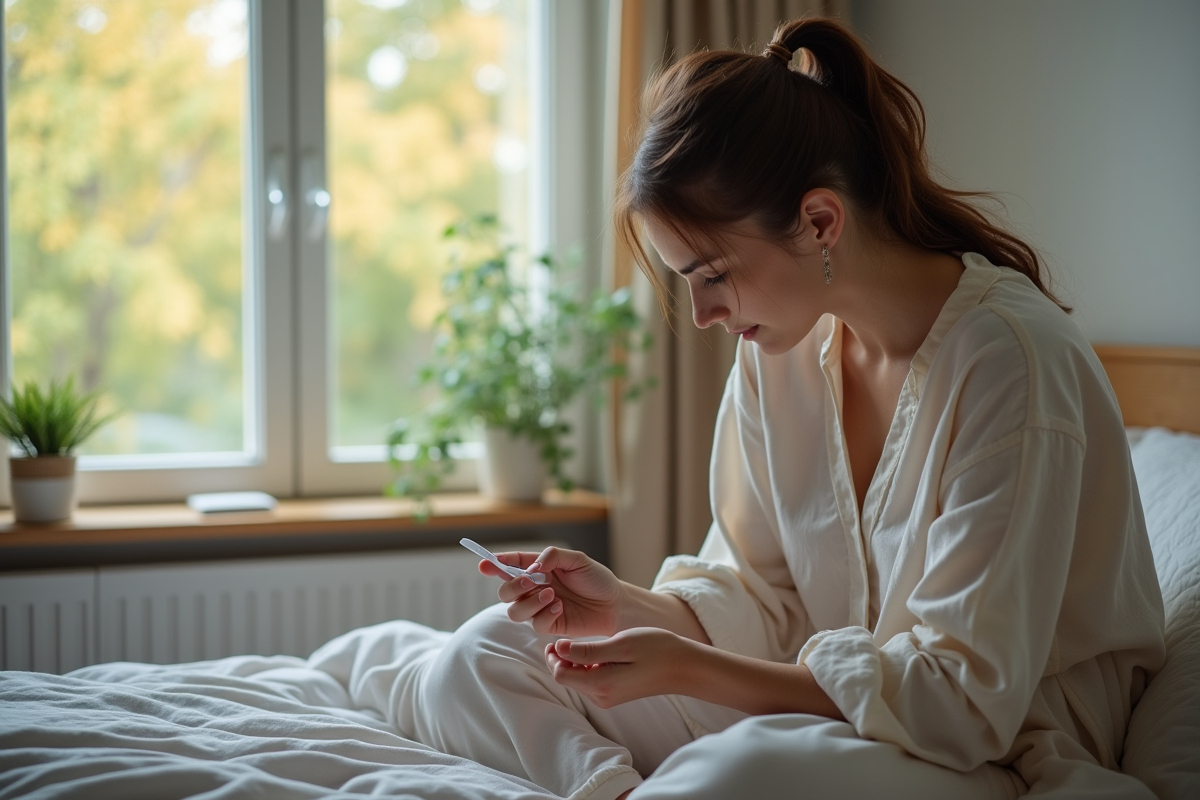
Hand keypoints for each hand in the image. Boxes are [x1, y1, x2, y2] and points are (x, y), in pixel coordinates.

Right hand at [480, 546, 622, 636]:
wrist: (615, 604)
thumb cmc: (596, 579)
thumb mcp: (577, 560)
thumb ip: (553, 556)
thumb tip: (532, 568)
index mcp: (539, 569)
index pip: (511, 565)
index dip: (495, 564)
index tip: (484, 564)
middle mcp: (534, 588)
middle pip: (505, 591)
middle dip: (511, 586)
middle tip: (531, 581)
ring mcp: (540, 608)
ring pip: (514, 611)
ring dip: (529, 602)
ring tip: (551, 594)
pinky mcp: (549, 625)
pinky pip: (535, 624)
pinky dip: (544, 614)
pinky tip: (560, 607)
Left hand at [544, 627, 698, 707]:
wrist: (684, 667)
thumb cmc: (656, 650)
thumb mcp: (621, 644)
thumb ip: (588, 650)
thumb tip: (558, 648)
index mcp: (600, 685)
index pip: (561, 674)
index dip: (553, 657)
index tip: (555, 638)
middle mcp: (601, 696)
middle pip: (567, 679)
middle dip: (560, 660)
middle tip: (562, 637)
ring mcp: (608, 697)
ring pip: (578, 680)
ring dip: (573, 663)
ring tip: (577, 642)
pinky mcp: (614, 693)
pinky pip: (591, 681)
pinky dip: (585, 667)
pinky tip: (594, 652)